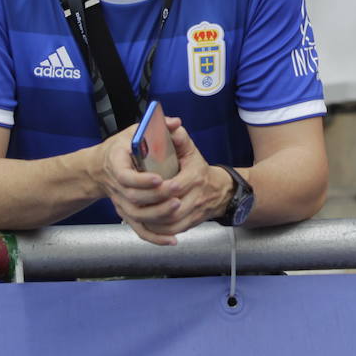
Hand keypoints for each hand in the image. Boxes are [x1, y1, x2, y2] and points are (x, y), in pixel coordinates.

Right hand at [91, 124, 183, 245]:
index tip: (159, 178)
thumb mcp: (134, 131)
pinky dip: (154, 237)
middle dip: (156, 197)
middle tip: (176, 189)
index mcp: (116, 165)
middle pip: (134, 198)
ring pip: (138, 215)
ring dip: (158, 214)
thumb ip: (156, 126)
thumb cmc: (121, 148)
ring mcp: (122, 203)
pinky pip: (140, 229)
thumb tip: (175, 123)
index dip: (141, 180)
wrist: (100, 168)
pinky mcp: (128, 214)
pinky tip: (171, 240)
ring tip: (176, 206)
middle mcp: (117, 188)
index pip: (125, 176)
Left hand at [131, 116, 233, 239]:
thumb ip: (179, 137)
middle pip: (172, 208)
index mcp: (196, 176)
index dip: (161, 188)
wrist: (219, 190)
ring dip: (153, 220)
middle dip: (153, 207)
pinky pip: (172, 230)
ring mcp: (194, 212)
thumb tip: (170, 125)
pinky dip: (159, 230)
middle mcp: (197, 197)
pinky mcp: (190, 224)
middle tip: (136, 201)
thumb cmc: (198, 169)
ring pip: (170, 222)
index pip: (177, 185)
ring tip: (138, 212)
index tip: (149, 185)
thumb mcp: (190, 150)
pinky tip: (147, 223)